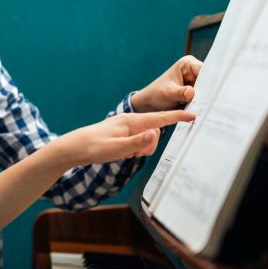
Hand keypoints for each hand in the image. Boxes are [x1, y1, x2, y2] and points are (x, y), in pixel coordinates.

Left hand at [60, 109, 194, 166]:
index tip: (193, 115)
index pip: (160, 118)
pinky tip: (121, 153)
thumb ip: (137, 142)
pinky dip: (134, 150)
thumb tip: (156, 134)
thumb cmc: (93, 148)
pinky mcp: (123, 135)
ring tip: (124, 154)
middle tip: (133, 154)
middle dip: (149, 146)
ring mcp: (127, 128)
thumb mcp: (116, 148)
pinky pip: (138, 143)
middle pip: (154, 132)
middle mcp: (131, 122)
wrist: (74, 148)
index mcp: (131, 121)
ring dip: (140, 150)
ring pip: (146, 140)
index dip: (177, 117)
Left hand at [130, 55, 202, 112]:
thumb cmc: (156, 94)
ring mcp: (196, 82)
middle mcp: (194, 70)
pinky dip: (201, 105)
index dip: (209, 82)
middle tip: (208, 104)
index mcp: (187, 63)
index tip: (211, 93)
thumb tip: (191, 93)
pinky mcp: (196, 92)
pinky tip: (201, 111)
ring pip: (207, 91)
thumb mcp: (167, 93)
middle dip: (207, 93)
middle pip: (208, 81)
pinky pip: (203, 98)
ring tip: (203, 109)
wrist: (150, 105)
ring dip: (204, 100)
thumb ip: (180, 93)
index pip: (204, 71)